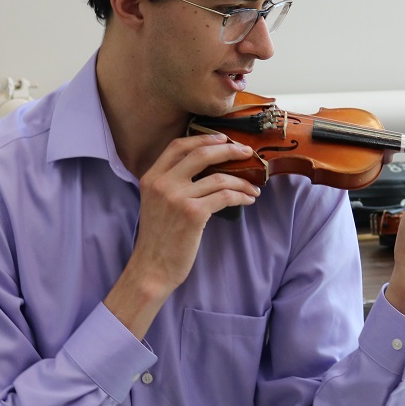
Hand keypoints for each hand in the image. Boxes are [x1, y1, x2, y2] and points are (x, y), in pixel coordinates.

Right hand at [104, 133, 260, 336]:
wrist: (152, 267)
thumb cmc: (159, 238)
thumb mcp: (156, 203)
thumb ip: (171, 183)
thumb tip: (206, 168)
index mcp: (151, 177)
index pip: (178, 145)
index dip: (203, 138)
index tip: (223, 139)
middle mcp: (162, 183)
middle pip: (201, 153)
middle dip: (229, 149)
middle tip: (247, 153)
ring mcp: (177, 197)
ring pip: (219, 177)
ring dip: (241, 181)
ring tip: (252, 187)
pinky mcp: (193, 213)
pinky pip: (225, 196)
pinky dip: (241, 195)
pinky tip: (248, 199)